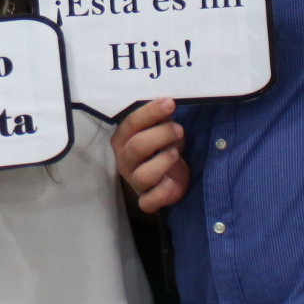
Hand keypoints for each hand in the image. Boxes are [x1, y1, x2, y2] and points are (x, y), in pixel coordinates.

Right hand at [113, 99, 189, 213]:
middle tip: (179, 130)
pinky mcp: (146, 199)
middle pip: (137, 146)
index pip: (131, 123)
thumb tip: (167, 100)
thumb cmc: (161, 147)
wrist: (167, 176)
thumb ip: (160, 117)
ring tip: (176, 153)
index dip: (150, 112)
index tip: (170, 103)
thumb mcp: (159, 129)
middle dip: (161, 135)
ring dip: (163, 162)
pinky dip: (161, 194)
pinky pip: (148, 202)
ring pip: (143, 175)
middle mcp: (125, 160)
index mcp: (124, 139)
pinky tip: (172, 183)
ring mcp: (134, 181)